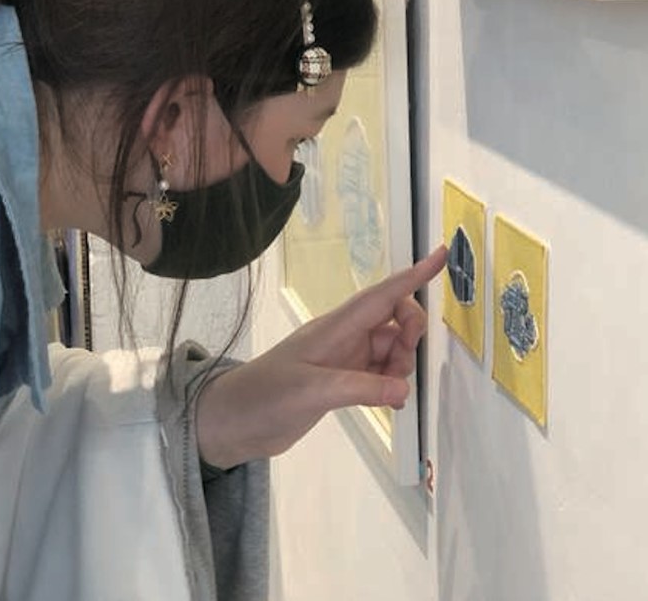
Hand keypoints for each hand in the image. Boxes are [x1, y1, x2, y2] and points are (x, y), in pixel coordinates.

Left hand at [195, 245, 446, 469]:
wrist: (234, 422)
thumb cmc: (266, 396)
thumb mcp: (312, 391)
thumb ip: (359, 388)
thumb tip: (405, 390)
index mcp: (335, 327)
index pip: (382, 295)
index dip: (414, 275)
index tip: (442, 255)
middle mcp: (344, 337)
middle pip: (393, 320)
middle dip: (409, 335)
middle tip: (401, 365)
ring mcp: (343, 359)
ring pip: (390, 349)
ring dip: (400, 365)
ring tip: (387, 393)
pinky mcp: (340, 382)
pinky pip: (379, 373)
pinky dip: (389, 384)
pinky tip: (387, 402)